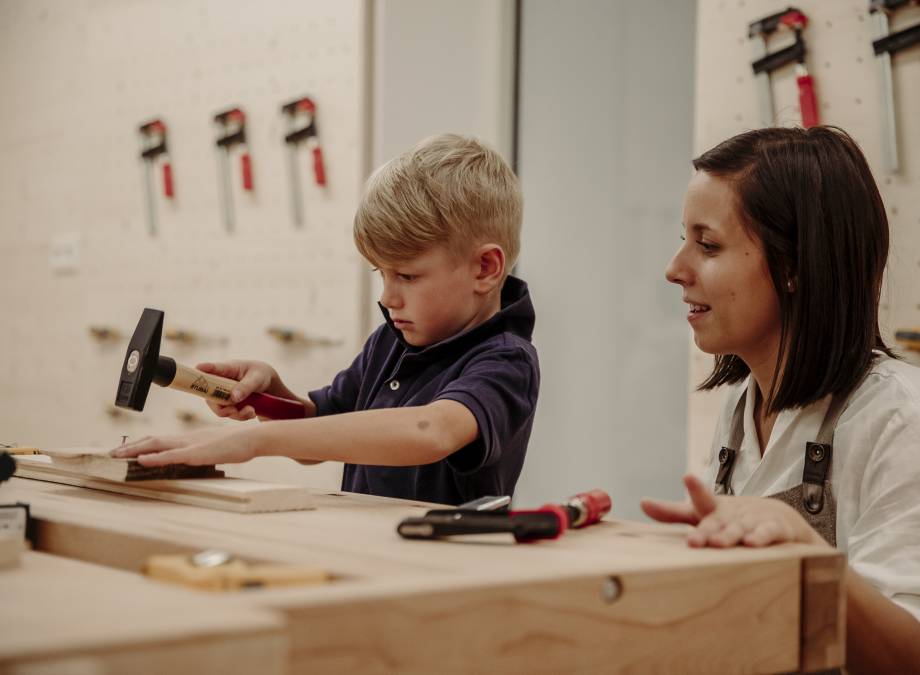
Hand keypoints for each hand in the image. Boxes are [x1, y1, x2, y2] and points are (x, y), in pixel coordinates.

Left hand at [109, 426, 256, 466]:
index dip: (141, 444)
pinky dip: (155, 457)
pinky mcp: (198, 453)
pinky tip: (142, 460)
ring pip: (157, 446)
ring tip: (117, 456)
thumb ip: (202, 452)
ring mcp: (191, 445)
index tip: (124, 450)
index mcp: (189, 439)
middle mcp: (186, 439)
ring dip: (135, 450)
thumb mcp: (215, 449)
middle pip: (153, 440)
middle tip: (110, 454)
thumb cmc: (239, 444)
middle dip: (130, 447)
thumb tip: (193, 458)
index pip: (160, 440)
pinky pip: (172, 456)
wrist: (254, 437)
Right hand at [197, 360, 278, 420]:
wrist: (268, 385)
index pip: (213, 368)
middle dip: (223, 407)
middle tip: (236, 410)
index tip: (198, 367)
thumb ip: (246, 387)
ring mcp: (221, 394)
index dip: (204, 369)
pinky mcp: (227, 404)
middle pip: (210, 396)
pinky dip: (241, 416)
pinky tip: (252, 412)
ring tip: (251, 411)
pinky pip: (229, 414)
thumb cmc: (260, 375)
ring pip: (220, 409)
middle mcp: (220, 381)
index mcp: (228, 368)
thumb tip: (233, 398)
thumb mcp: (257, 379)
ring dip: (236, 414)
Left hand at [640, 474, 828, 547]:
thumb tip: (642, 503)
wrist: (778, 517)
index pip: (701, 499)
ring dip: (728, 536)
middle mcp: (732, 513)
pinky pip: (768, 534)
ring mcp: (753, 520)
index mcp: (713, 509)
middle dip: (705, 531)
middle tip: (692, 541)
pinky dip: (761, 538)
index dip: (694, 489)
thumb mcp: (702, 514)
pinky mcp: (774, 528)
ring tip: (716, 543)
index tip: (687, 476)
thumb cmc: (730, 517)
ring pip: (739, 530)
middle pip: (716, 522)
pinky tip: (752, 544)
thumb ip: (672, 512)